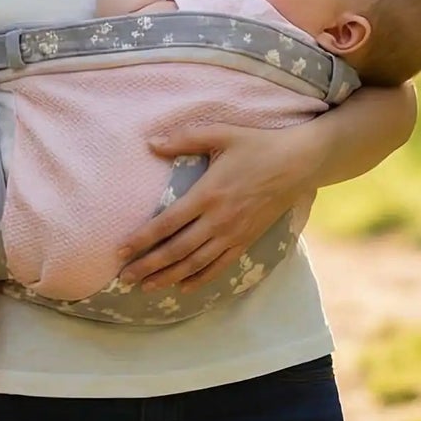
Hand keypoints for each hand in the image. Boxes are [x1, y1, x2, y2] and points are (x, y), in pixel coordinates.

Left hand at [116, 121, 313, 291]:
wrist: (299, 163)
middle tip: (125, 277)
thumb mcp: (221, 133)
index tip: (121, 250)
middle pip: (177, 250)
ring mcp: (234, 233)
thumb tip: (150, 143)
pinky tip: (184, 287)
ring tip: (146, 287)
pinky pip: (220, 265)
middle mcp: (219, 220)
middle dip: (148, 265)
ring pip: (196, 263)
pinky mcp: (247, 240)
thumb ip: (184, 139)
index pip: (167, 223)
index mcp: (208, 194)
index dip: (142, 239)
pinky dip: (200, 279)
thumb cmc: (257, 145)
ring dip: (169, 276)